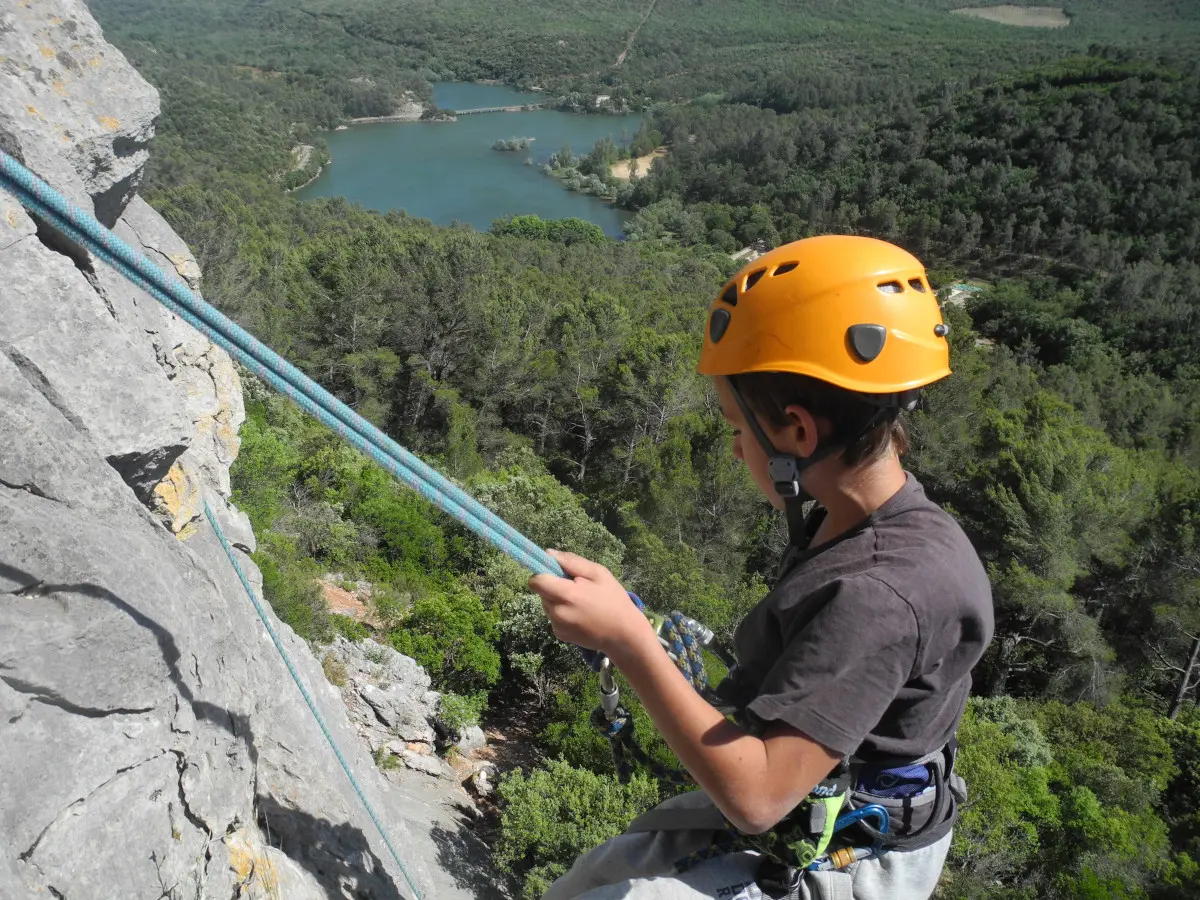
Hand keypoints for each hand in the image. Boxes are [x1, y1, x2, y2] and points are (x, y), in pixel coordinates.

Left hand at [528, 550, 656, 659]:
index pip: (536, 582)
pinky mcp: (560, 635)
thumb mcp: (599, 573)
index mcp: (567, 595)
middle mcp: (557, 612)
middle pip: (541, 592)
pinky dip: (562, 613)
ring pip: (547, 604)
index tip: (556, 573)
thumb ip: (572, 562)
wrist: (623, 634)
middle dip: (553, 587)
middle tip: (576, 588)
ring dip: (557, 600)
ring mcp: (557, 626)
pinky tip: (580, 615)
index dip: (543, 574)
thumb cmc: (613, 600)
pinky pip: (553, 617)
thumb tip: (548, 553)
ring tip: (580, 602)